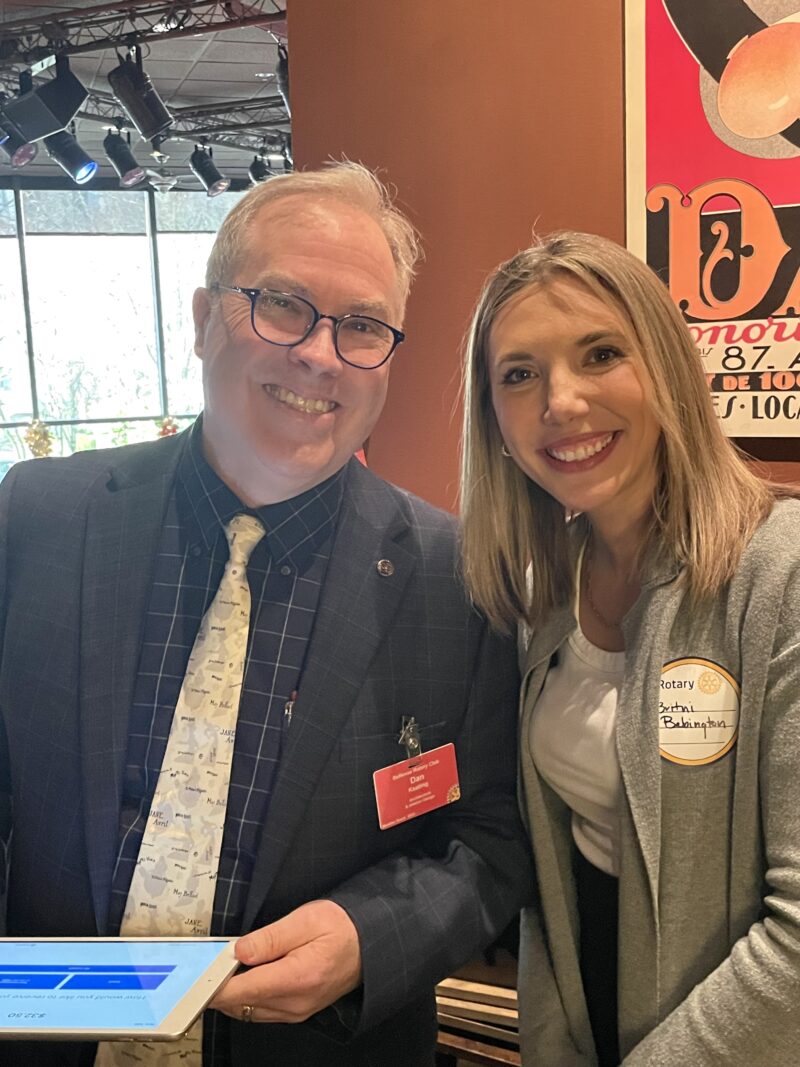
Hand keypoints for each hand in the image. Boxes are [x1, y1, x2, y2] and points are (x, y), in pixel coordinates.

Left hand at [210, 899, 361, 1023]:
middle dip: (222, 984)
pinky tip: (249, 975)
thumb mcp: (305, 920)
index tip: (199, 973)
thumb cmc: (342, 928)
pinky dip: (248, 996)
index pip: (240, 991)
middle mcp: (294, 1003)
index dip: (214, 983)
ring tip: (231, 965)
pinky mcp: (296, 1012)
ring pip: (247, 1010)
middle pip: (239, 1004)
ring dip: (234, 992)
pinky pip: (260, 1010)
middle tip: (214, 960)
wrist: (369, 945)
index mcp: (296, 978)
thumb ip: (269, 938)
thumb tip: (239, 951)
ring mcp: (295, 1012)